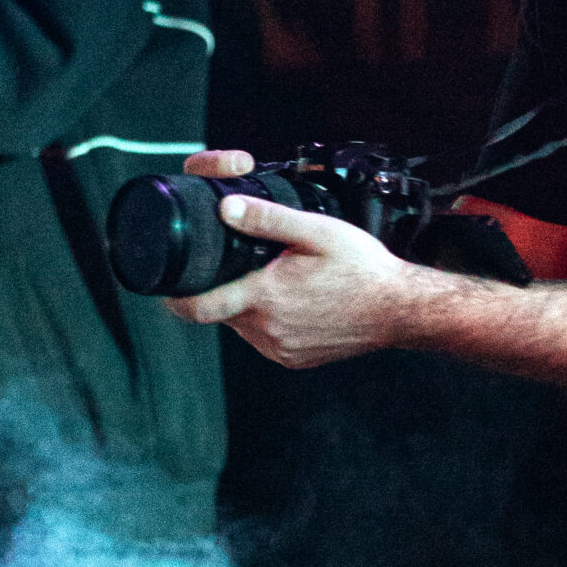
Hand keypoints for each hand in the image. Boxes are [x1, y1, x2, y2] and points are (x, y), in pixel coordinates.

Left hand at [167, 149, 413, 366]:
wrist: (400, 310)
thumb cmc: (363, 268)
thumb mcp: (316, 232)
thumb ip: (268, 219)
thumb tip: (225, 208)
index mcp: (265, 297)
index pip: (198, 307)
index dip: (174, 299)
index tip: (166, 288)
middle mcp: (267, 330)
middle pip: (222, 310)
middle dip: (226, 288)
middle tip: (248, 265)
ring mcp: (280, 349)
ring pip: (243, 324)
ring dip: (250, 304)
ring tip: (281, 281)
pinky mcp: (293, 359)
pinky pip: (265, 338)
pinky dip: (270, 320)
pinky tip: (296, 302)